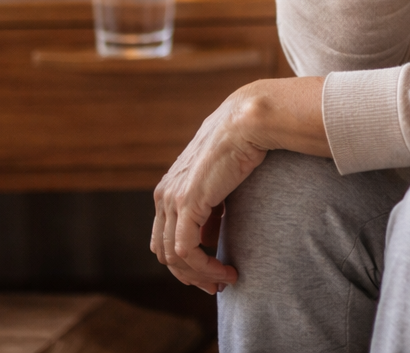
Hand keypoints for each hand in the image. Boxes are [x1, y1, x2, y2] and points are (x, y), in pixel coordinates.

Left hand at [150, 89, 267, 292]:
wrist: (246, 123)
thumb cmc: (240, 146)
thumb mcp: (219, 184)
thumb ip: (211, 209)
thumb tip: (212, 236)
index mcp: (168, 190)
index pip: (165, 239)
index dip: (186, 263)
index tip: (213, 274)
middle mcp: (164, 196)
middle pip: (165, 253)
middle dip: (191, 275)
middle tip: (217, 286)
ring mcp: (172, 200)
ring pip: (175, 257)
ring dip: (200, 276)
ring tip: (225, 281)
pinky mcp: (187, 203)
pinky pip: (187, 251)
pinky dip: (205, 268)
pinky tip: (226, 271)